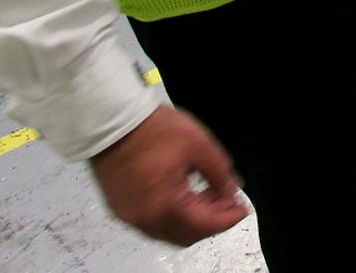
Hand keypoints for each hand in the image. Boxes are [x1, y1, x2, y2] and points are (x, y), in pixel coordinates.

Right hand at [89, 106, 248, 246]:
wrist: (112, 119)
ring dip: (191, 219)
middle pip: (185, 235)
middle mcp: (143, 218)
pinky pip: (151, 221)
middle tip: (227, 200)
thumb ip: (220, 173)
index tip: (243, 208)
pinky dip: (172, 214)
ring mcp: (129, 215)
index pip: (204, 226)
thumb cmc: (152, 129)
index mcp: (164, 206)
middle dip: (211, 221)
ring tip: (208, 194)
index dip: (228, 218)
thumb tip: (232, 190)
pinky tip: (184, 193)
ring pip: (168, 230)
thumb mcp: (199, 145)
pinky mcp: (119, 206)